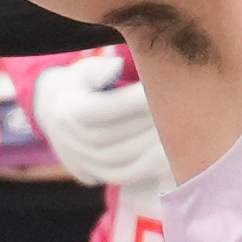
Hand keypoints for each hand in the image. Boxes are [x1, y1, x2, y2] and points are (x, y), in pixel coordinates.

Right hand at [32, 49, 169, 192]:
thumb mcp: (85, 71)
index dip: (133, 101)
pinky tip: (173, 156)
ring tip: (182, 133)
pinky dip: (150, 167)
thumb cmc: (83, 86)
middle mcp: (73, 140)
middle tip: (182, 111)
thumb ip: (99, 70)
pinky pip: (125, 176)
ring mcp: (83, 161)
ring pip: (122, 159)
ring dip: (153, 147)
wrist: (58, 116)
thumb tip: (117, 66)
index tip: (161, 90)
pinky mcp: (96, 175)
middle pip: (115, 136)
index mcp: (69, 111)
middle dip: (149, 124)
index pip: (104, 108)